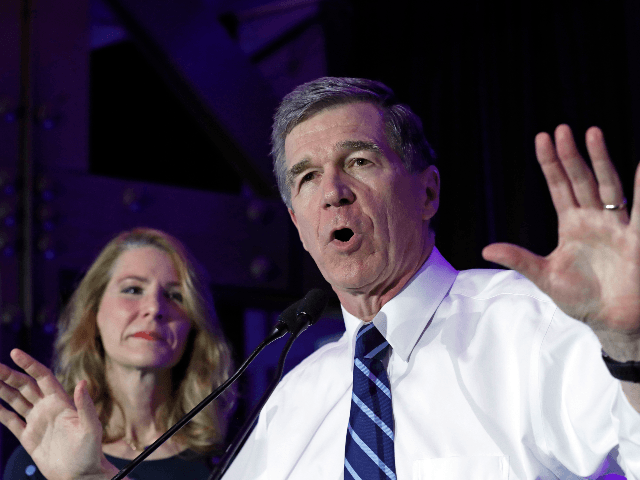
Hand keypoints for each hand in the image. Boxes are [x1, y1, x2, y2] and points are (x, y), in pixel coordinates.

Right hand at [0, 349, 117, 479]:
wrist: (81, 475)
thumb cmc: (90, 451)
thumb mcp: (90, 427)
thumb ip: (85, 406)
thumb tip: (82, 382)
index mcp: (61, 401)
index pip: (42, 377)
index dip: (30, 364)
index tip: (15, 352)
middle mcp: (47, 408)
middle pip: (25, 385)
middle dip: (9, 375)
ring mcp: (37, 421)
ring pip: (15, 400)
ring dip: (2, 389)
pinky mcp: (28, 437)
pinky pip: (10, 421)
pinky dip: (0, 411)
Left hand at [482, 125, 639, 359]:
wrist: (610, 321)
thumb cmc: (580, 299)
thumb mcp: (545, 277)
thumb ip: (520, 260)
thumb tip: (486, 249)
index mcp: (571, 225)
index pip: (559, 186)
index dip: (550, 163)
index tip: (542, 139)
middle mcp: (593, 219)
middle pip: (581, 179)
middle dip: (571, 155)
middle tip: (562, 128)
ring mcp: (616, 226)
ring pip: (607, 186)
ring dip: (600, 160)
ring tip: (592, 133)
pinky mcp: (636, 239)